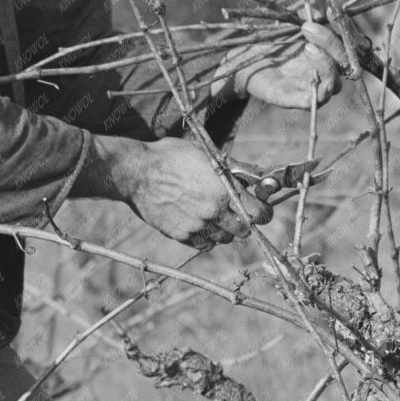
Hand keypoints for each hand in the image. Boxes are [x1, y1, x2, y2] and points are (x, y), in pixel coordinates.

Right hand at [78, 135, 271, 248]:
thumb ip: (233, 169)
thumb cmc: (171, 157)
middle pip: (243, 230)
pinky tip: (202, 224)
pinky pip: (204, 244)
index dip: (263, 212)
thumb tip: (256, 176)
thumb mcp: (205, 156)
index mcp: (223, 191)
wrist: (136, 173)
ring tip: (217, 217)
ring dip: (226, 230)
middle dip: (244, 222)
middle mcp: (213, 212)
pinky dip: (207, 237)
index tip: (262, 210)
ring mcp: (197, 226)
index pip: (258, 214)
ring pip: (224, 238)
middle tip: (239, 213)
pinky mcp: (181, 235)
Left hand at [221, 19, 348, 109]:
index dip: (344, 29)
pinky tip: (321, 83)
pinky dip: (320, 92)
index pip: (347, 43)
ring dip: (327, 64)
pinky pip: (314, 102)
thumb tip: (315, 5)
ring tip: (307, 48)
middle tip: (307, 28)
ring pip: (334, 84)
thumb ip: (301, 12)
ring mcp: (311, 87)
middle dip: (331, 43)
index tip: (329, 12)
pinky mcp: (295, 100)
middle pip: (344, 63)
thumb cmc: (268, 39)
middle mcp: (324, 71)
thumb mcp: (286, 21)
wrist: (243, 57)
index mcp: (327, 52)